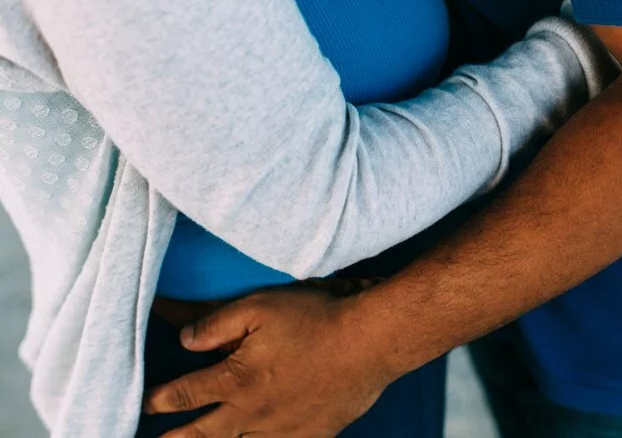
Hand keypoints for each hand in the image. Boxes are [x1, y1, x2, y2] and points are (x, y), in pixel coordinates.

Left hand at [142, 287, 393, 436]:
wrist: (369, 343)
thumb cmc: (315, 319)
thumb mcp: (259, 307)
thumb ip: (216, 325)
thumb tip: (183, 340)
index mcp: (237, 380)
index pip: (184, 395)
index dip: (158, 400)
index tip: (142, 404)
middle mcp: (253, 413)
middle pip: (203, 435)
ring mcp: (283, 430)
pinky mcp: (311, 435)